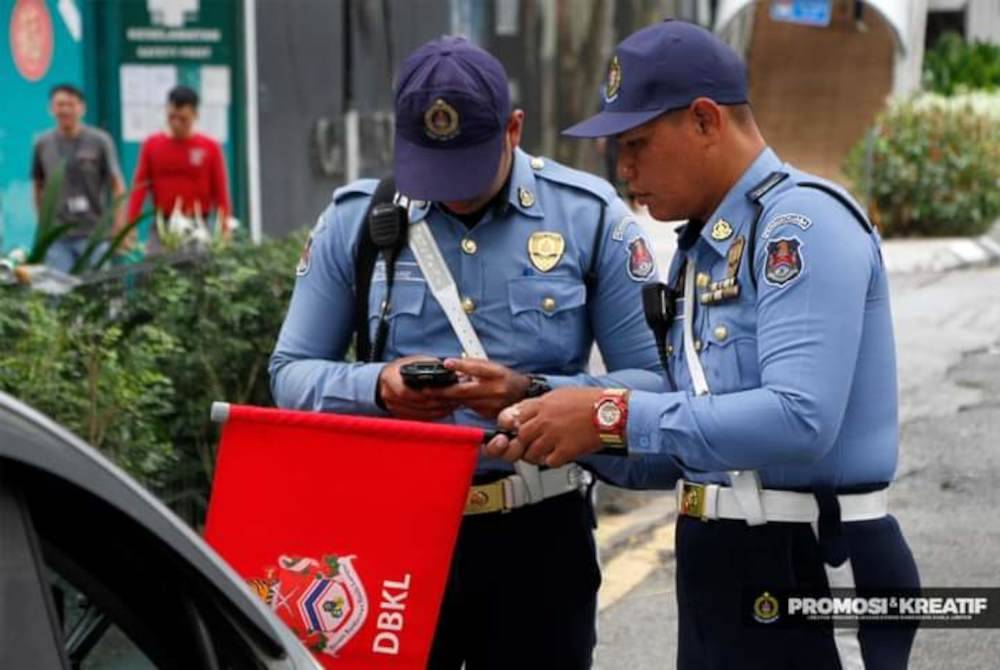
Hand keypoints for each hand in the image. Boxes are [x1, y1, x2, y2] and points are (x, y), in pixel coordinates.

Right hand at [377, 356, 458, 420]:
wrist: (386, 379)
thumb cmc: (401, 368)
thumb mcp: (412, 360)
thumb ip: (427, 364)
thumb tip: (446, 369)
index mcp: (390, 379)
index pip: (405, 391)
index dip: (423, 394)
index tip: (441, 392)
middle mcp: (389, 395)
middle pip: (415, 404)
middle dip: (436, 403)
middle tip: (453, 399)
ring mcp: (394, 407)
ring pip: (420, 414)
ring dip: (438, 410)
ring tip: (453, 405)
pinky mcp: (401, 415)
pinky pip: (420, 418)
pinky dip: (434, 415)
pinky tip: (445, 410)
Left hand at [431, 358, 530, 418]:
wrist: (522, 394)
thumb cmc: (504, 377)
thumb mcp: (491, 367)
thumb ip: (472, 366)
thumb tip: (452, 366)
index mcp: (497, 373)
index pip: (477, 367)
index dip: (461, 365)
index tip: (446, 363)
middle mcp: (496, 389)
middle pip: (464, 391)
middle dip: (443, 390)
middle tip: (426, 389)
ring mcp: (492, 404)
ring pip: (463, 401)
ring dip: (447, 398)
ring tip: (431, 394)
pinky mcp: (488, 414)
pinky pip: (468, 408)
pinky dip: (458, 404)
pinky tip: (449, 401)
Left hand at [484, 387, 604, 466]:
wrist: (612, 412)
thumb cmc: (591, 402)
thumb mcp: (560, 395)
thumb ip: (540, 405)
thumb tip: (524, 414)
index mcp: (541, 404)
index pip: (509, 417)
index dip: (508, 427)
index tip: (509, 431)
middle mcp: (544, 420)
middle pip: (518, 438)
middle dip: (520, 444)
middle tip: (527, 446)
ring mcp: (553, 436)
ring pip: (530, 454)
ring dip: (536, 455)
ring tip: (547, 450)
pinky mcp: (565, 451)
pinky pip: (548, 462)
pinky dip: (552, 461)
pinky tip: (560, 454)